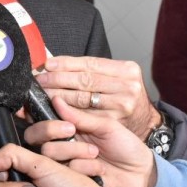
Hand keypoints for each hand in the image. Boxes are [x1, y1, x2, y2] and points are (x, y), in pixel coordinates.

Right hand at [22, 98, 155, 186]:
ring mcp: (64, 162)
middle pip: (33, 135)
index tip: (32, 110)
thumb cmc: (126, 147)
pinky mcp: (70, 179)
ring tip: (95, 152)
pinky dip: (84, 166)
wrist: (141, 175)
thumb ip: (80, 116)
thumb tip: (55, 99)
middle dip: (49, 129)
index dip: (32, 113)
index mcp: (69, 126)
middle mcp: (62, 143)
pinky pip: (65, 168)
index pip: (41, 117)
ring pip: (48, 151)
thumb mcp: (106, 126)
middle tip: (71, 129)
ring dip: (72, 149)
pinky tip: (99, 169)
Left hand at [35, 55, 161, 136]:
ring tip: (42, 92)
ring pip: (82, 99)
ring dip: (58, 95)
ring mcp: (121, 106)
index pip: (90, 63)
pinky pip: (84, 116)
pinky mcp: (113, 123)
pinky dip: (66, 111)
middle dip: (58, 79)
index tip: (48, 64)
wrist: (146, 123)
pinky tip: (54, 108)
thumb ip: (92, 70)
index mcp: (127, 70)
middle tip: (40, 79)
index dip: (66, 64)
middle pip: (84, 80)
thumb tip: (56, 63)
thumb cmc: (125, 97)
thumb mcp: (117, 77)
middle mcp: (126, 86)